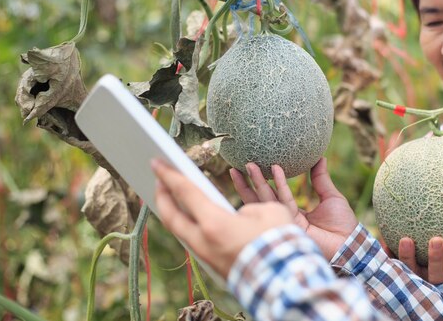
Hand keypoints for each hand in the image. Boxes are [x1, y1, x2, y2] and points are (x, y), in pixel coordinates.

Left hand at [152, 159, 293, 279]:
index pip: (185, 192)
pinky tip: (194, 220)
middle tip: (160, 180)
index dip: (169, 174)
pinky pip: (194, 241)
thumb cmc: (280, 242)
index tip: (156, 162)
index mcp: (214, 223)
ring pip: (181, 231)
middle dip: (162, 196)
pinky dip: (189, 226)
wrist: (286, 280)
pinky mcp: (214, 266)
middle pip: (171, 216)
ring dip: (174, 213)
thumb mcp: (266, 211)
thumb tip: (236, 216)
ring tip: (173, 198)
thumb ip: (245, 209)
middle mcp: (203, 241)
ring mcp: (206, 257)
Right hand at [230, 158, 357, 260]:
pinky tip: (276, 170)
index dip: (261, 183)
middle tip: (238, 165)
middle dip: (249, 183)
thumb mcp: (331, 197)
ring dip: (257, 182)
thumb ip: (321, 178)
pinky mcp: (291, 224)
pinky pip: (283, 201)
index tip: (251, 168)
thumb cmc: (343, 226)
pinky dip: (279, 185)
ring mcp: (286, 222)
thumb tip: (320, 157)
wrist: (350, 245)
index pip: (272, 196)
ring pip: (266, 199)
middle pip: (262, 198)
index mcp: (293, 213)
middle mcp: (285, 218)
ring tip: (248, 166)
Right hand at [393, 236, 442, 290]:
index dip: (407, 256)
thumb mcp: (407, 256)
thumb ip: (396, 244)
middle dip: (436, 259)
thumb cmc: (418, 261)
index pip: (409, 268)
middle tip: (437, 240)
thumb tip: (383, 222)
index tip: (405, 239)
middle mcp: (435, 282)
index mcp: (417, 276)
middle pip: (436, 275)